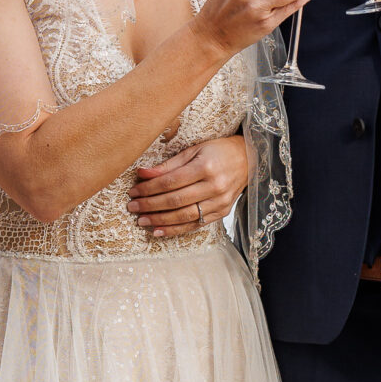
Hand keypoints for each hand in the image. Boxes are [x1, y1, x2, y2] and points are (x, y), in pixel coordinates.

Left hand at [128, 136, 250, 236]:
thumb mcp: (194, 150)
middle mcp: (214, 186)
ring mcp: (219, 202)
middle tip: (132, 207)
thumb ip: (169, 165)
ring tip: (141, 221)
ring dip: (160, 220)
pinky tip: (159, 231)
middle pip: (175, 200)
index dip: (149, 188)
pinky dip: (175, 230)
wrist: (248, 159)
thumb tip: (142, 174)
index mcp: (206, 167)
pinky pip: (195, 225)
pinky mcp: (222, 212)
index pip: (171, 182)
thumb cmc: (218, 151)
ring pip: (184, 216)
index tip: (134, 191)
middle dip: (150, 205)